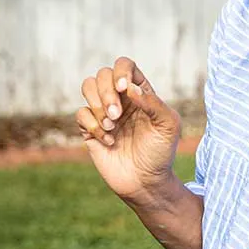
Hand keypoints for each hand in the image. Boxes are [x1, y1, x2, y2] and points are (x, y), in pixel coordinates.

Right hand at [75, 57, 181, 200]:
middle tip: (117, 116)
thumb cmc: (160, 153)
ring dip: (97, 105)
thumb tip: (129, 88)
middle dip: (106, 93)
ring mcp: (104, 113)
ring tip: (112, 126)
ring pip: (87, 87)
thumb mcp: (168, 125)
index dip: (121, 72)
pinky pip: (81, 114)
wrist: (146, 183)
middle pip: (102, 74)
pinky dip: (93, 126)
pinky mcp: (90, 129)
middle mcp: (120, 99)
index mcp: (140, 92)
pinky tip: (108, 141)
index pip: (125, 66)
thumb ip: (153, 102)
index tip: (124, 90)